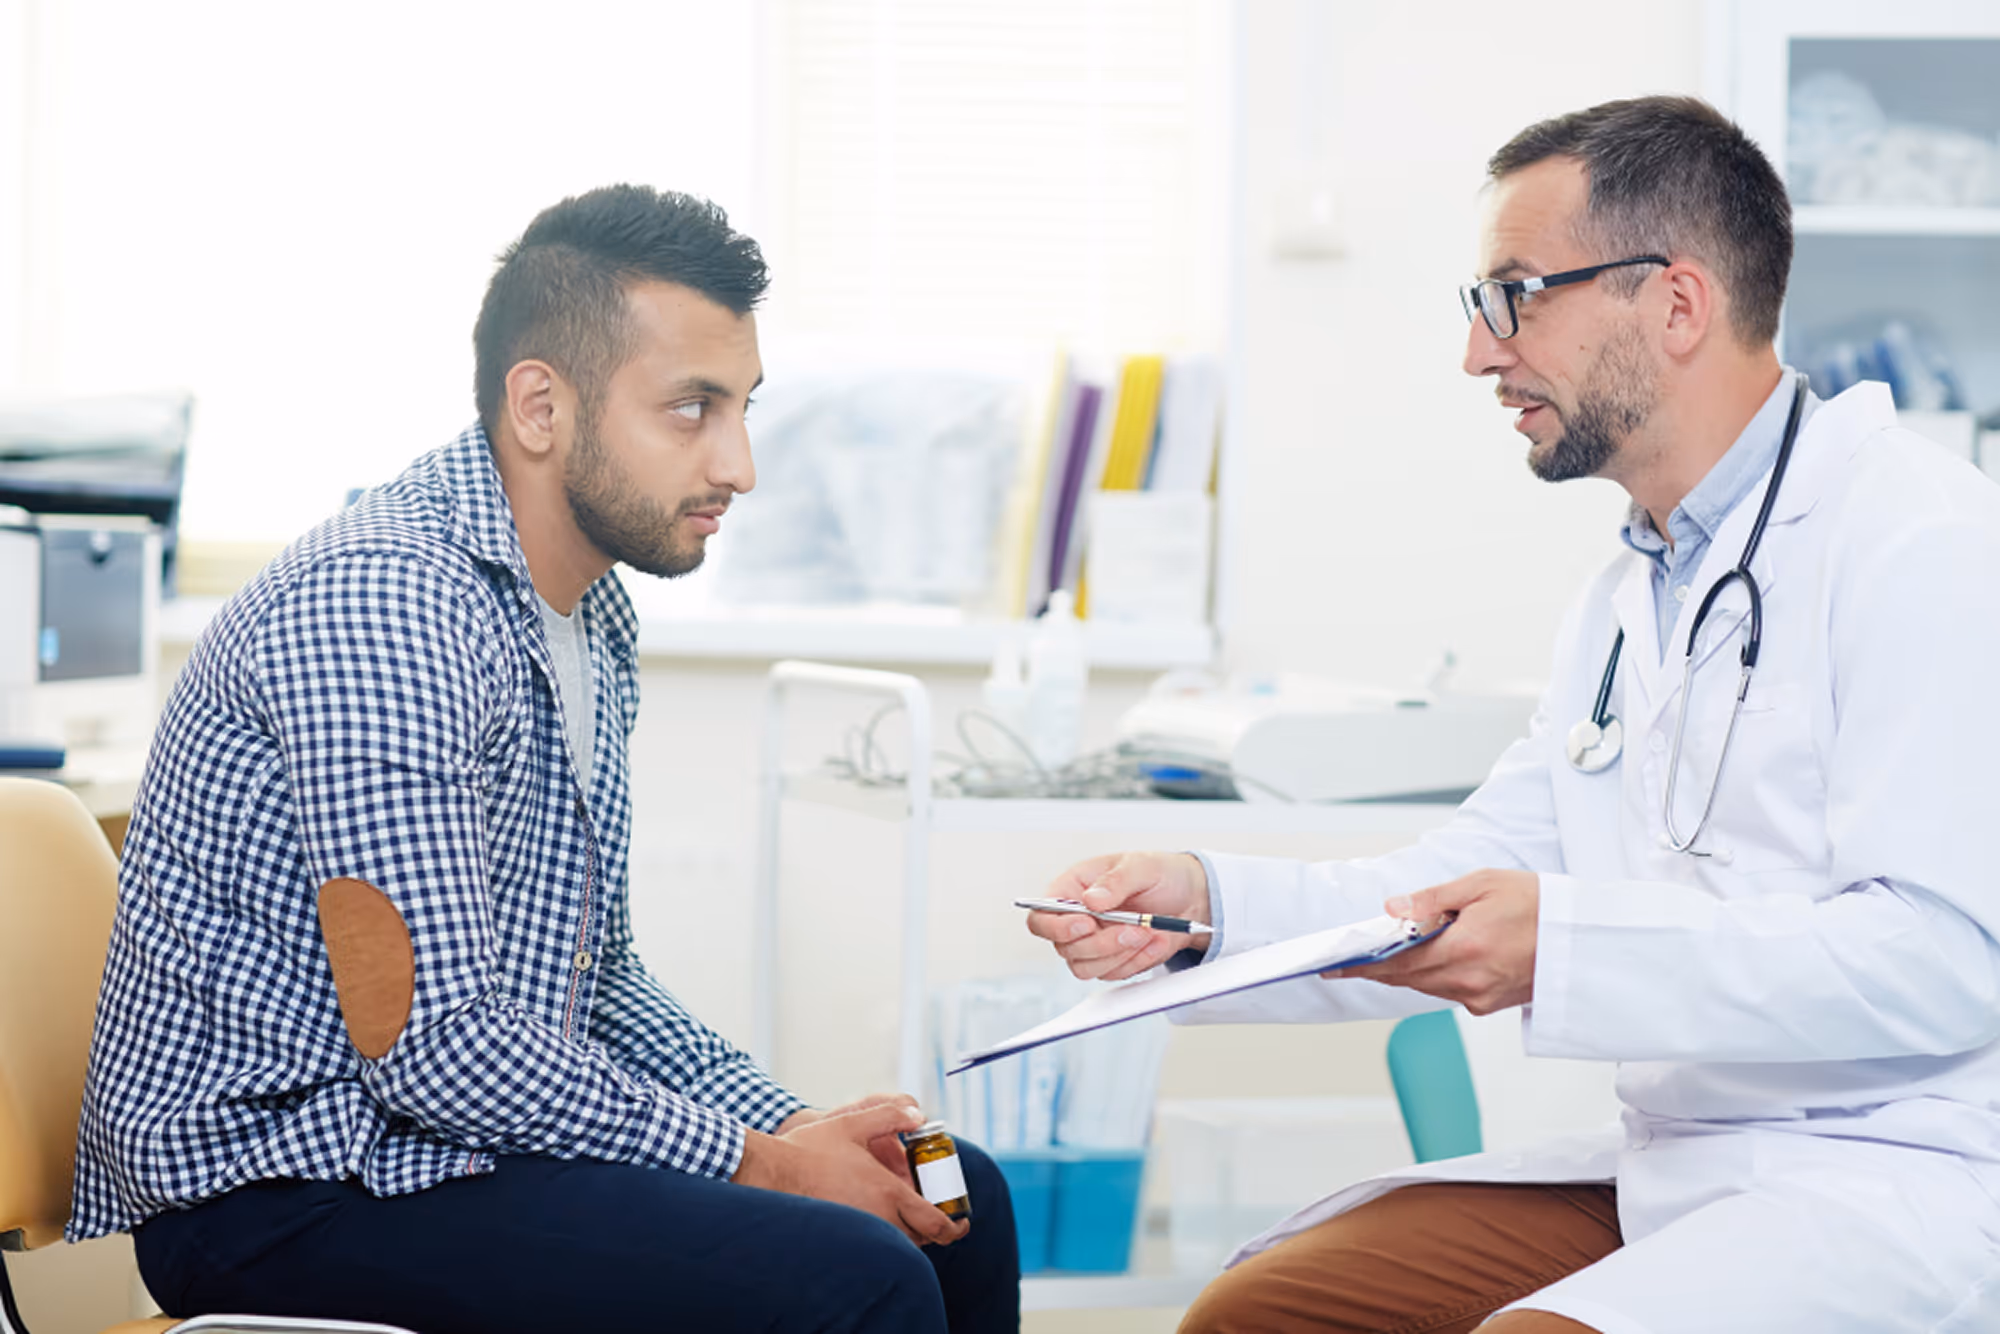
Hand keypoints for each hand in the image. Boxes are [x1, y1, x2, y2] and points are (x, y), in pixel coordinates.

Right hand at [735, 1101, 968, 1246]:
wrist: (773, 1173)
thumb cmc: (810, 1148)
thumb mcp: (853, 1123)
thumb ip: (890, 1115)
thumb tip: (919, 1113)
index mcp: (887, 1191)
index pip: (934, 1222)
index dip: (954, 1227)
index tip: (963, 1222)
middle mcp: (878, 1217)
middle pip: (921, 1239)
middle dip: (936, 1230)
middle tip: (942, 1216)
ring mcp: (860, 1229)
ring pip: (899, 1243)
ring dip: (912, 1232)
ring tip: (913, 1212)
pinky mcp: (845, 1234)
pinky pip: (877, 1242)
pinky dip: (889, 1234)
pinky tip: (881, 1214)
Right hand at [1026, 851, 1210, 981]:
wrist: (1190, 899)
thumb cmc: (1159, 874)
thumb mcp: (1141, 866)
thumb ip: (1115, 881)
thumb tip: (1091, 899)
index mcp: (1071, 889)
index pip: (1041, 917)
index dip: (1056, 926)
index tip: (1087, 924)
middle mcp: (1077, 920)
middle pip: (1065, 948)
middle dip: (1102, 942)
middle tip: (1133, 928)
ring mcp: (1092, 944)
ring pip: (1086, 967)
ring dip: (1120, 953)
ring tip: (1148, 931)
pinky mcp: (1112, 961)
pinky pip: (1114, 974)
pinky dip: (1138, 960)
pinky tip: (1155, 940)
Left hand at [1328, 869, 1539, 1014]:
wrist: (1582, 937)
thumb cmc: (1538, 904)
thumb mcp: (1481, 885)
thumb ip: (1430, 900)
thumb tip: (1392, 909)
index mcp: (1463, 950)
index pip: (1396, 964)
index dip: (1362, 966)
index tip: (1334, 967)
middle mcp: (1469, 982)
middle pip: (1408, 979)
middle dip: (1381, 967)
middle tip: (1356, 954)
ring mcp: (1480, 998)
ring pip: (1427, 986)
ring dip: (1410, 969)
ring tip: (1398, 947)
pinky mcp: (1491, 1004)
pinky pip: (1449, 991)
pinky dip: (1436, 974)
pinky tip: (1438, 954)